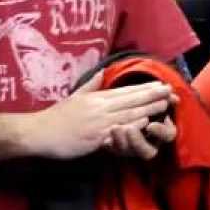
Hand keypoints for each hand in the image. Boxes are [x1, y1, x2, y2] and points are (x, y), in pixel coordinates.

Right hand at [17, 82, 174, 159]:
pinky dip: (132, 126)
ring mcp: (98, 122)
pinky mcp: (94, 138)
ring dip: (148, 109)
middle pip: (131, 100)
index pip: (126, 91)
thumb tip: (102, 72)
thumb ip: (91, 85)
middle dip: (153, 96)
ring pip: (128, 113)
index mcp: (96, 98)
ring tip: (165, 105)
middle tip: (171, 92)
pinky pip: (117, 131)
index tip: (161, 85)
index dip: (145, 89)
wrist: (38, 133)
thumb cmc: (56, 116)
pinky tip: (145, 123)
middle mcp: (100, 107)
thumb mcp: (75, 96)